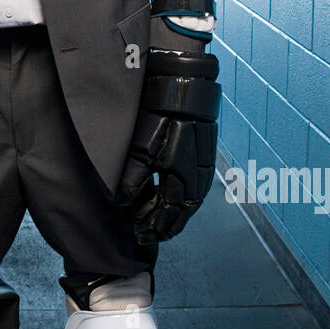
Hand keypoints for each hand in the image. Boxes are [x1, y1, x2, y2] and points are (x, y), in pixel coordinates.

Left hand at [114, 109, 216, 243]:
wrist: (184, 92)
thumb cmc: (161, 119)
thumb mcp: (140, 151)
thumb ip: (133, 181)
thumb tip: (123, 204)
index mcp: (181, 180)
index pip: (167, 214)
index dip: (153, 227)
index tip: (140, 235)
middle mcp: (197, 180)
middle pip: (181, 213)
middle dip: (165, 227)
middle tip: (149, 235)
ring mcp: (205, 170)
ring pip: (191, 204)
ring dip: (177, 216)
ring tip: (162, 224)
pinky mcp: (206, 160)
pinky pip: (197, 190)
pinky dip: (185, 202)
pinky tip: (177, 201)